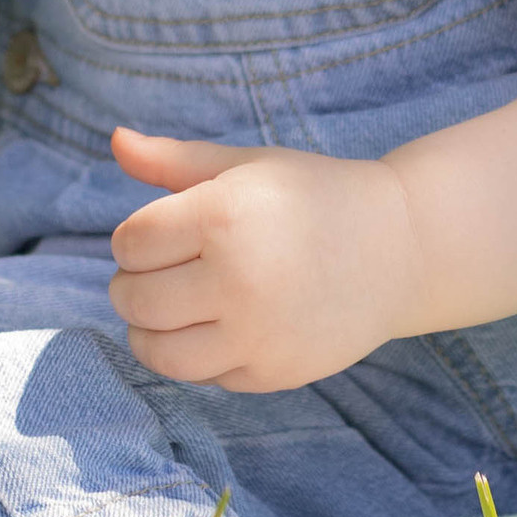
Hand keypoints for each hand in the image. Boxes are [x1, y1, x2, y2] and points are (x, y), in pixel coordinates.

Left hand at [107, 129, 422, 391]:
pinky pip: (202, 375)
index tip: (161, 234)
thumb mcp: (247, 166)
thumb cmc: (313, 196)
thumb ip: (173, 161)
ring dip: (150, 330)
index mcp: (224, 216)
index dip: (135, 238)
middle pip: (133, 299)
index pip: (129, 244)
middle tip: (163, 272)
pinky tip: (222, 326)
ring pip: (157, 351)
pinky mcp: (273, 373)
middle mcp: (238, 279)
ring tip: (173, 307)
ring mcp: (257, 334)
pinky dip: (199, 355)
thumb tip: (115, 140)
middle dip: (133, 284)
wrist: (401, 248)